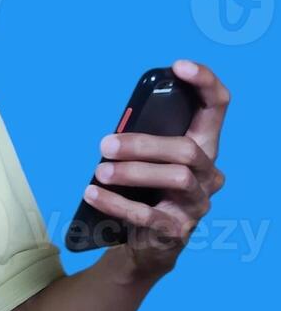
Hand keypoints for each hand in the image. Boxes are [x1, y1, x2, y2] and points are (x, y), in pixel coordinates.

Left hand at [84, 59, 229, 277]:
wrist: (144, 242)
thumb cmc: (144, 189)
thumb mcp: (144, 158)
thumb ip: (140, 138)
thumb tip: (114, 132)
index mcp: (201, 146)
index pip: (216, 107)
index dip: (205, 82)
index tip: (179, 67)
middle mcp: (208, 173)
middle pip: (186, 149)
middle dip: (142, 144)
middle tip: (104, 145)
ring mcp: (197, 203)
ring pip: (176, 178)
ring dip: (132, 173)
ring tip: (99, 172)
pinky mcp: (179, 230)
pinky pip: (150, 215)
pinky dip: (116, 203)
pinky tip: (93, 194)